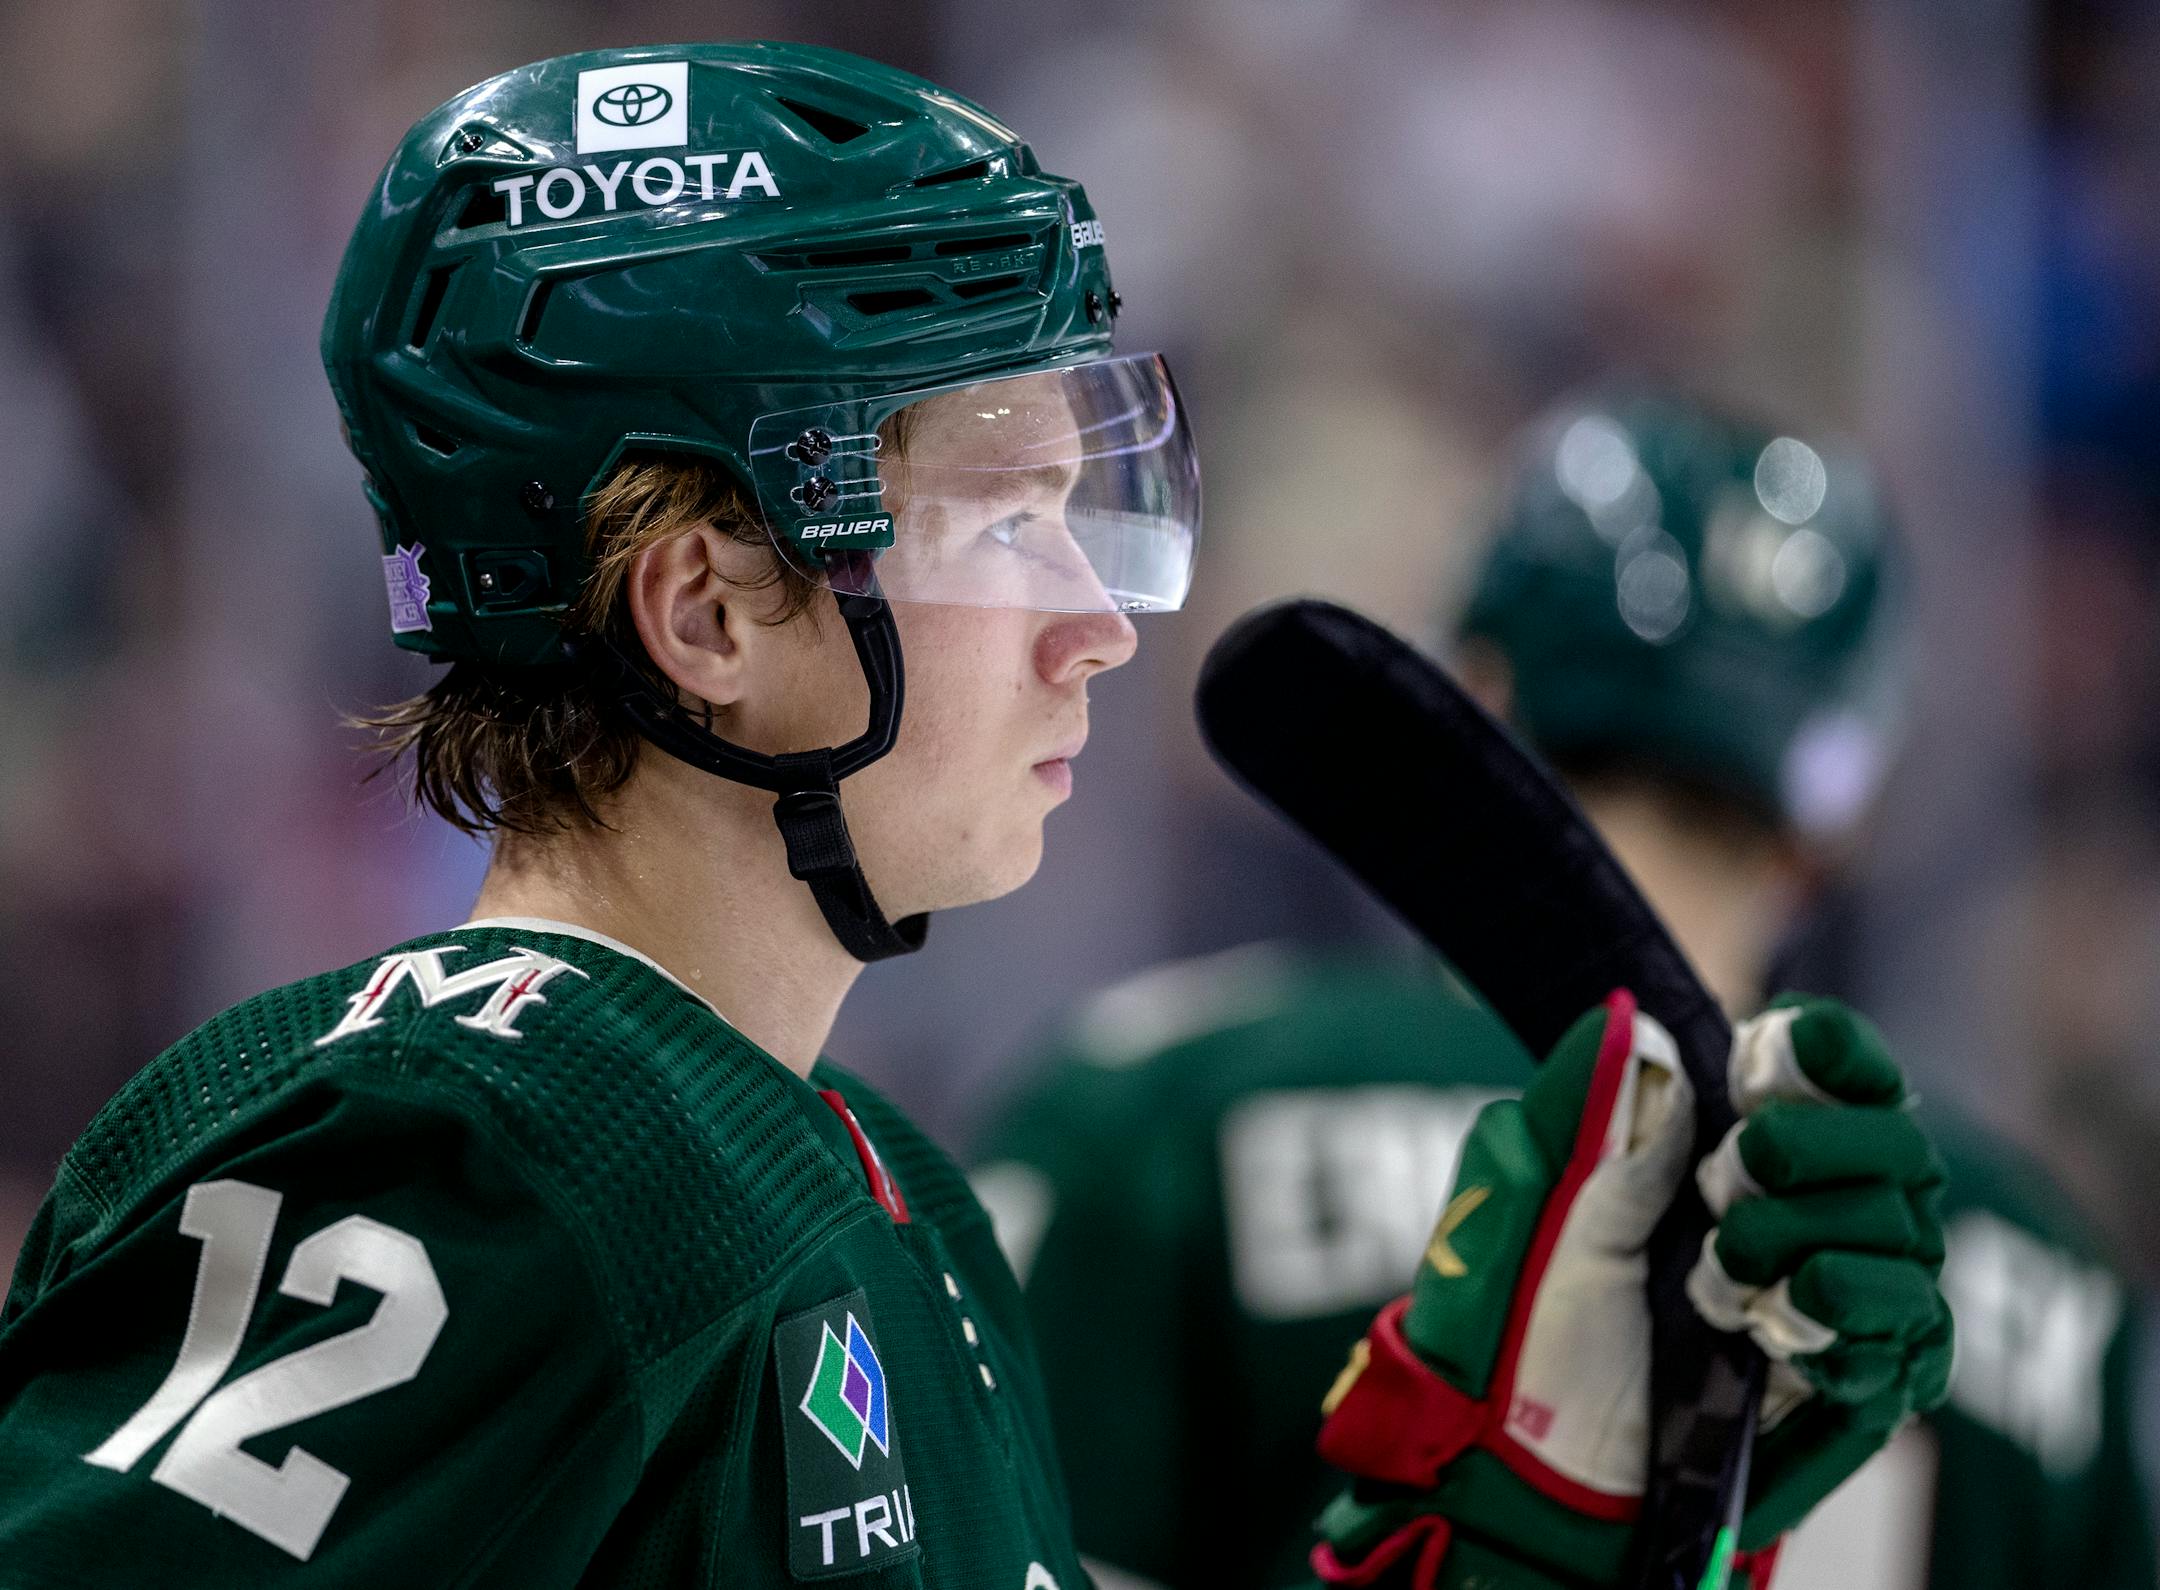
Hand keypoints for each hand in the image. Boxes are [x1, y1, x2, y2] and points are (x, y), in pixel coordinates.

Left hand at [1310, 992, 1950, 1589]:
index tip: (1786, 1047)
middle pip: (1897, 1145)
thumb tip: (1636, 1028)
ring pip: (1909, 1232)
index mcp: (1740, 1152)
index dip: (1833, 1053)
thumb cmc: (1544, 1341)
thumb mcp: (1559, 1225)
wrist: (1548, 1473)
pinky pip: (1914, 1330)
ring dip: (1815, 1240)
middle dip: (1817, 1150)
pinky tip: (1789, 1325)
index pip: (1837, 1073)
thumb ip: (1608, 1129)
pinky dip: (1854, 1315)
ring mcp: (1846, 1296)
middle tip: (1727, 1187)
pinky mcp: (1863, 1380)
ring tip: (1723, 1280)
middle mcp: (1814, 1214)